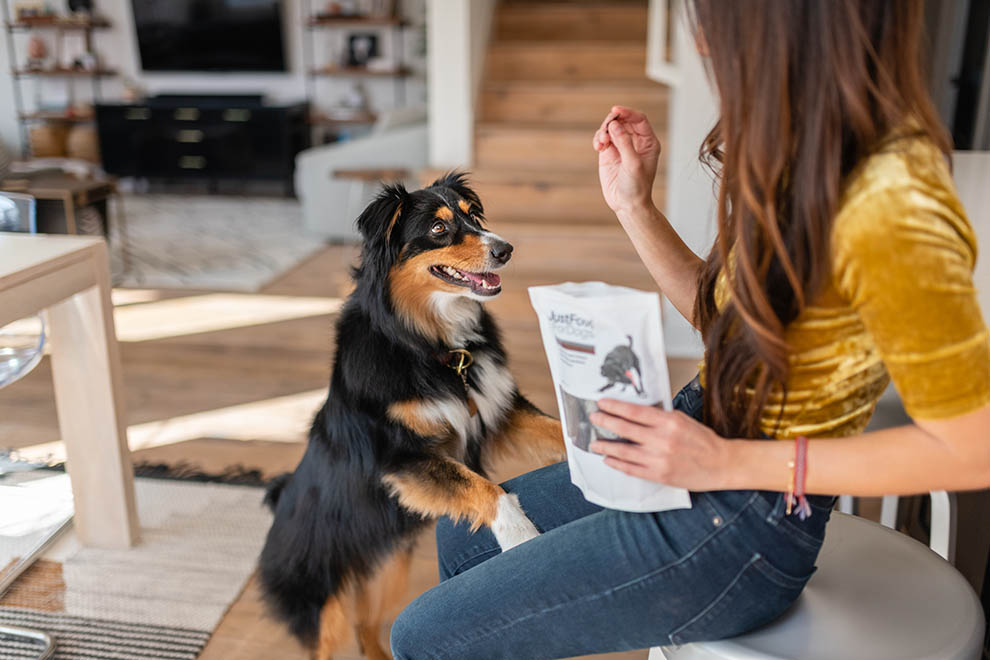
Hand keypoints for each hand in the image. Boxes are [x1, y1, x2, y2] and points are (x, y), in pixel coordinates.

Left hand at [589, 399, 731, 489]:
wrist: (721, 464)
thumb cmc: (703, 440)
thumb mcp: (682, 419)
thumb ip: (659, 416)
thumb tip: (634, 412)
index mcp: (668, 422)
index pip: (634, 411)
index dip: (615, 406)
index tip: (602, 403)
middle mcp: (662, 440)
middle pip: (625, 429)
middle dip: (605, 422)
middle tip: (593, 418)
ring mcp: (659, 459)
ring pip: (624, 452)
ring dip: (606, 446)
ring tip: (594, 443)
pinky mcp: (659, 475)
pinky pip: (632, 469)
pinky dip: (617, 464)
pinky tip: (608, 460)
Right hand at [593, 106, 661, 215]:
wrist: (627, 204)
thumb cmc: (636, 187)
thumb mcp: (632, 164)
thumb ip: (624, 142)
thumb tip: (614, 124)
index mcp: (648, 142)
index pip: (639, 120)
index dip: (627, 113)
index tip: (615, 111)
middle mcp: (635, 142)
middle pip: (623, 121)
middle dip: (613, 121)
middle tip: (605, 128)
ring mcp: (621, 147)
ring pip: (611, 128)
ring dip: (604, 131)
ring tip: (601, 143)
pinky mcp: (609, 153)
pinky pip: (602, 138)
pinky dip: (598, 138)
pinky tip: (598, 146)